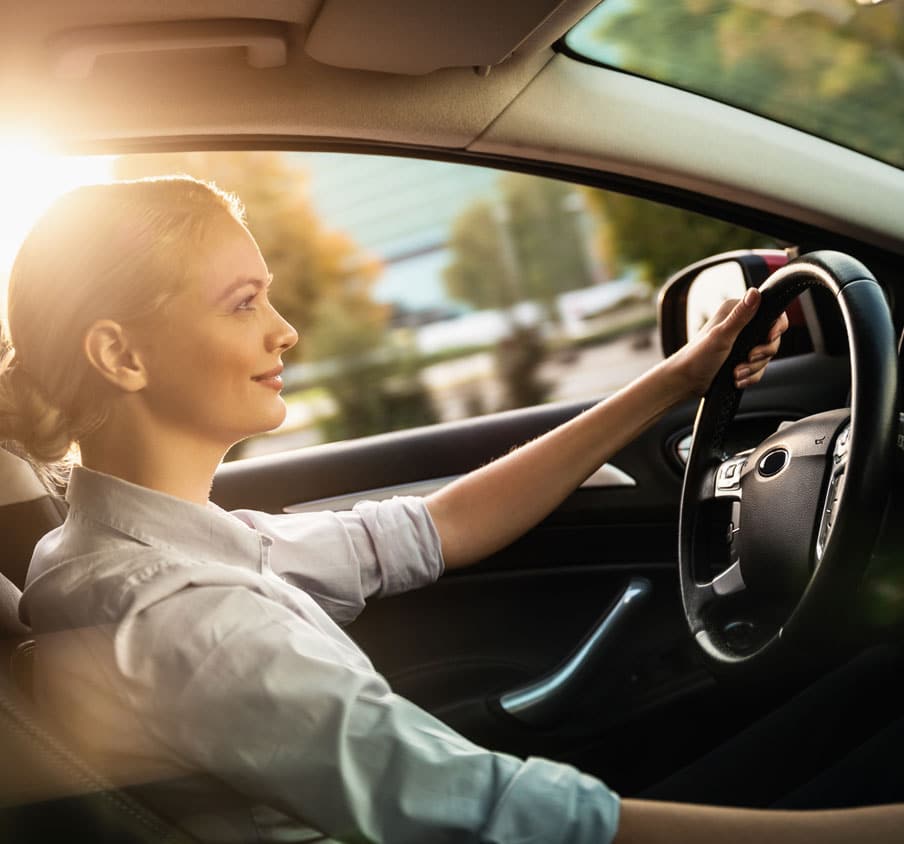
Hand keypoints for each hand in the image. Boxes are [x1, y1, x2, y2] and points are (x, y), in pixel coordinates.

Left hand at [671, 287, 788, 397]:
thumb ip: (740, 316)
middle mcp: (741, 325)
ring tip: (736, 373)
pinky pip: (759, 369)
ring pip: (765, 356)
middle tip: (748, 358)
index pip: (770, 311)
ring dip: (753, 368)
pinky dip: (750, 376)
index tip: (769, 338)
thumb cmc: (698, 356)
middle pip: (772, 338)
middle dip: (762, 353)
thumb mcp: (721, 335)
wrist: (687, 381)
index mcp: (735, 311)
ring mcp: (742, 343)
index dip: (776, 326)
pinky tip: (737, 379)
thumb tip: (755, 293)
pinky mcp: (742, 359)